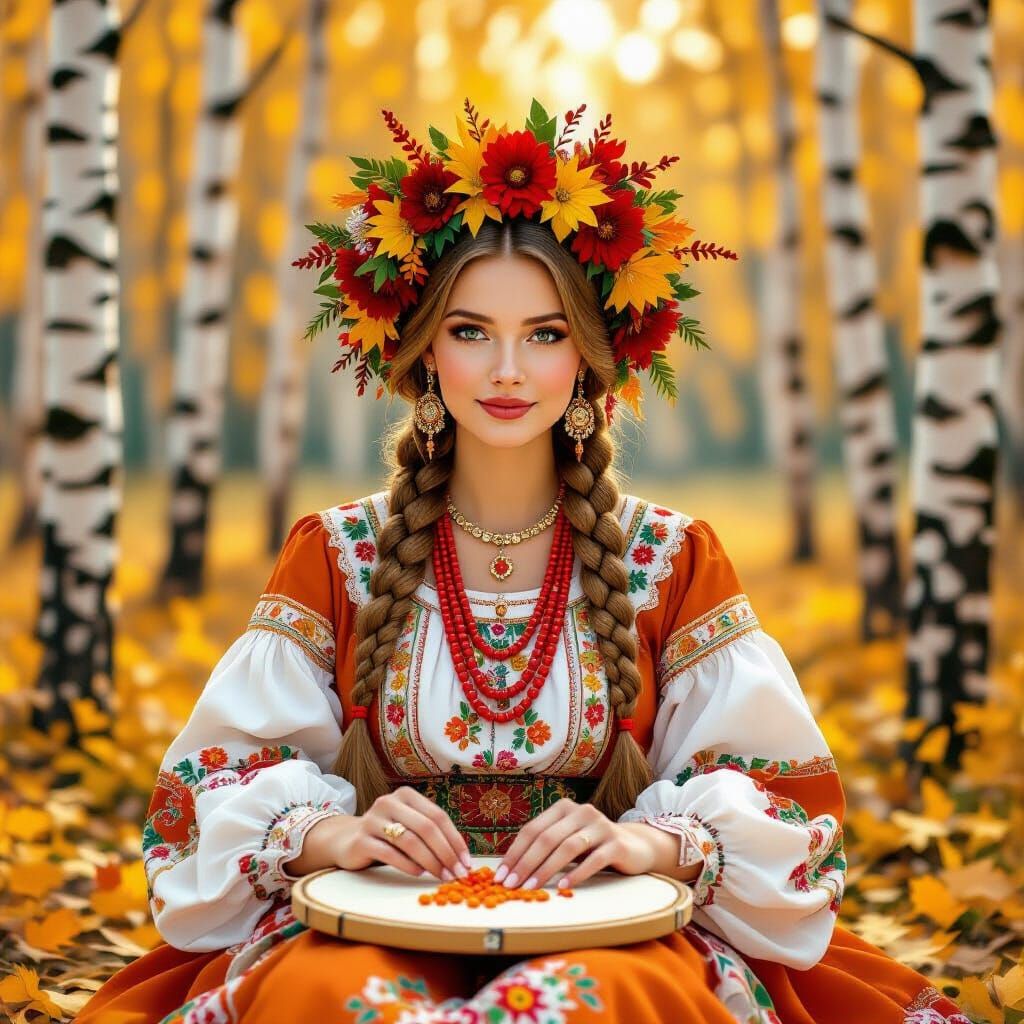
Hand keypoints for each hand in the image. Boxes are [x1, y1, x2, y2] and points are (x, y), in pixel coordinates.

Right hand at [335, 786, 472, 881]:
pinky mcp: (361, 839)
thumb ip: (430, 834)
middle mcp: (389, 802)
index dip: (455, 839)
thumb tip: (462, 857)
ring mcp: (373, 819)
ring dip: (430, 861)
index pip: (438, 816)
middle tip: (457, 873)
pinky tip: (418, 873)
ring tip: (442, 876)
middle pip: (426, 827)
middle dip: (446, 853)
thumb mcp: (408, 826)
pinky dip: (407, 864)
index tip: (466, 861)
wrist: (346, 840)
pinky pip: (389, 853)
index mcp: (406, 795)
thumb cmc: (387, 835)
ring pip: (409, 840)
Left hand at [494, 798, 657, 890]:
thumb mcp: (567, 841)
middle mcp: (581, 812)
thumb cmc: (592, 846)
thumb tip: (510, 870)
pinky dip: (576, 873)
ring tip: (531, 888)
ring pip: (567, 847)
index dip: (515, 853)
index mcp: (563, 808)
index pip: (532, 829)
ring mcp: (600, 826)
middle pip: (547, 838)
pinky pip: (594, 859)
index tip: (501, 875)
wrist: (635, 846)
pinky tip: (563, 886)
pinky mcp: (616, 843)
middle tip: (511, 885)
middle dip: (525, 863)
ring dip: (546, 869)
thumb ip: (545, 847)